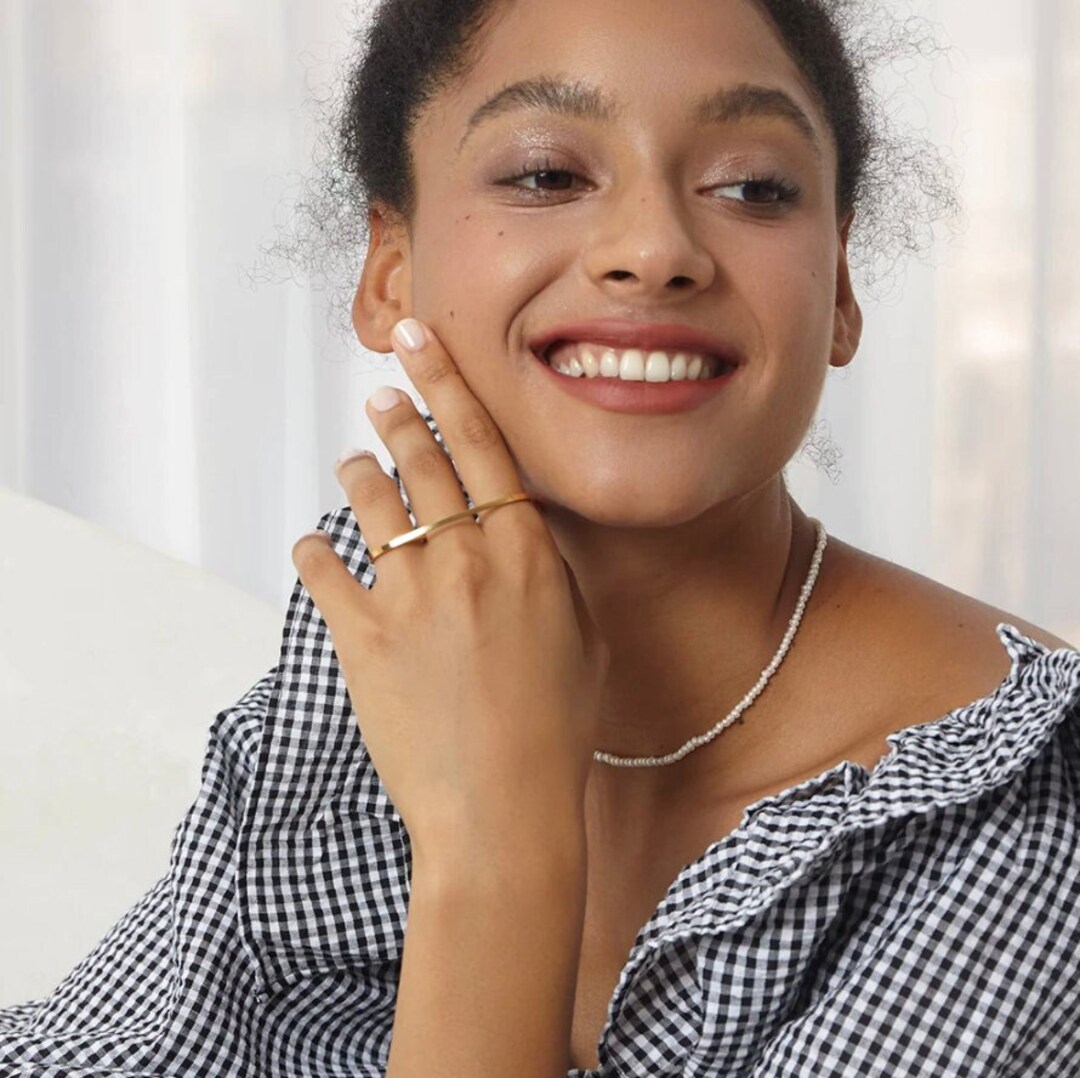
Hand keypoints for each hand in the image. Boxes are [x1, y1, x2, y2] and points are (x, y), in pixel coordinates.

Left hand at [291, 317, 607, 863]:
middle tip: (379, 394)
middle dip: (395, 415)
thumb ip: (548, 575)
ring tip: (351, 464)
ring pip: (369, 502)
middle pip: (420, 459)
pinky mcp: (361, 637)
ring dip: (357, 474)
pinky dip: (315, 551)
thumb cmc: (556, 730)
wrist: (505, 810)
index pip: (479, 442)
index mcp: (525, 552)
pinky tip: (314, 546)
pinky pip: (323, 570)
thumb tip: (523, 536)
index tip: (419, 341)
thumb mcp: (579, 639)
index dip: (445, 383)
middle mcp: (466, 558)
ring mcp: (409, 595)